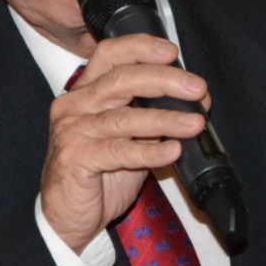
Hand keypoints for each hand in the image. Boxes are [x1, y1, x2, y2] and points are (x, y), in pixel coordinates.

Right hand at [41, 34, 208, 251]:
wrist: (68, 217)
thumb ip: (152, 116)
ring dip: (165, 118)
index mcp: (86, 92)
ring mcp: (72, 132)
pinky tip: (172, 151)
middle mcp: (74, 106)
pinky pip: (118, 151)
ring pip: (123, 117)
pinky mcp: (75, 159)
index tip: (172, 52)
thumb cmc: (99, 175)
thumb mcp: (128, 138)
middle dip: (165, 80)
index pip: (110, 55)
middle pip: (121, 79)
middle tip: (197, 89)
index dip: (141, 47)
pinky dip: (149, 150)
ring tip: (195, 123)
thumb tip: (194, 101)